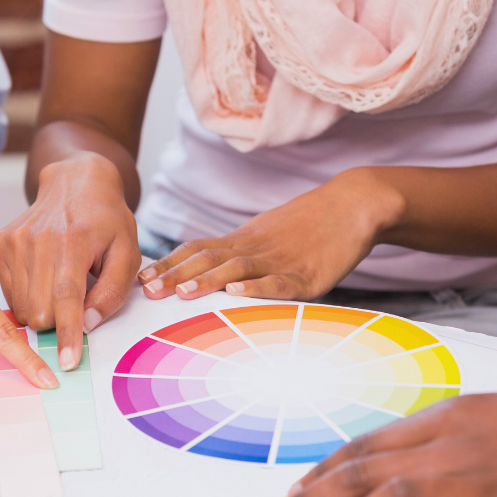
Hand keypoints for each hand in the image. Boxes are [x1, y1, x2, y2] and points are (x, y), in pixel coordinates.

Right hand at [0, 153, 141, 370]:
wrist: (75, 183)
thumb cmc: (107, 221)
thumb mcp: (127, 253)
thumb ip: (112, 292)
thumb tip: (88, 324)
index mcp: (73, 242)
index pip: (66, 298)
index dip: (68, 334)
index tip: (68, 362)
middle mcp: (38, 241)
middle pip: (39, 310)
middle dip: (58, 322)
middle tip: (76, 304)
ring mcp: (14, 241)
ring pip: (21, 307)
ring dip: (42, 310)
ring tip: (60, 286)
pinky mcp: (1, 243)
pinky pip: (8, 293)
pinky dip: (27, 296)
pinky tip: (43, 277)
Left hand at [137, 168, 402, 300]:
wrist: (354, 203)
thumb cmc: (313, 223)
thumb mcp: (271, 234)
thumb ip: (244, 252)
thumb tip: (215, 274)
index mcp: (245, 240)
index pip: (198, 250)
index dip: (170, 264)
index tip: (142, 278)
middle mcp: (256, 248)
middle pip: (208, 259)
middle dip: (176, 276)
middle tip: (147, 291)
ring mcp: (280, 261)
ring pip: (237, 269)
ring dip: (207, 281)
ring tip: (182, 292)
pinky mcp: (307, 275)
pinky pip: (278, 282)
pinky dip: (255, 288)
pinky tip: (237, 293)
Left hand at [260, 393, 496, 496]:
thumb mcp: (489, 418)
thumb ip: (438, 442)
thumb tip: (389, 473)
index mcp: (448, 421)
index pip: (365, 447)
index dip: (320, 473)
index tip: (288, 496)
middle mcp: (457, 447)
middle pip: (366, 471)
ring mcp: (485, 482)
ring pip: (400, 496)